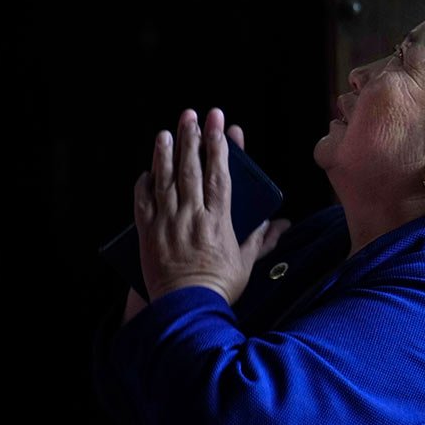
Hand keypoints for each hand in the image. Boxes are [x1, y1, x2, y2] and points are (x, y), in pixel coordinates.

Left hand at [133, 107, 285, 304]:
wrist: (185, 309)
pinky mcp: (148, 233)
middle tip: (192, 115)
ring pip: (164, 179)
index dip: (219, 146)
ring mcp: (167, 222)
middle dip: (192, 137)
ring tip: (166, 132)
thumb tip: (281, 224)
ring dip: (165, 153)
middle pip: (190, 168)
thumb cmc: (219, 286)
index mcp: (218, 219)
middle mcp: (191, 215)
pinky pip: (142, 203)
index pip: (219, 173)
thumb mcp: (245, 262)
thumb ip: (261, 239)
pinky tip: (147, 171)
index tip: (220, 125)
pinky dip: (144, 184)